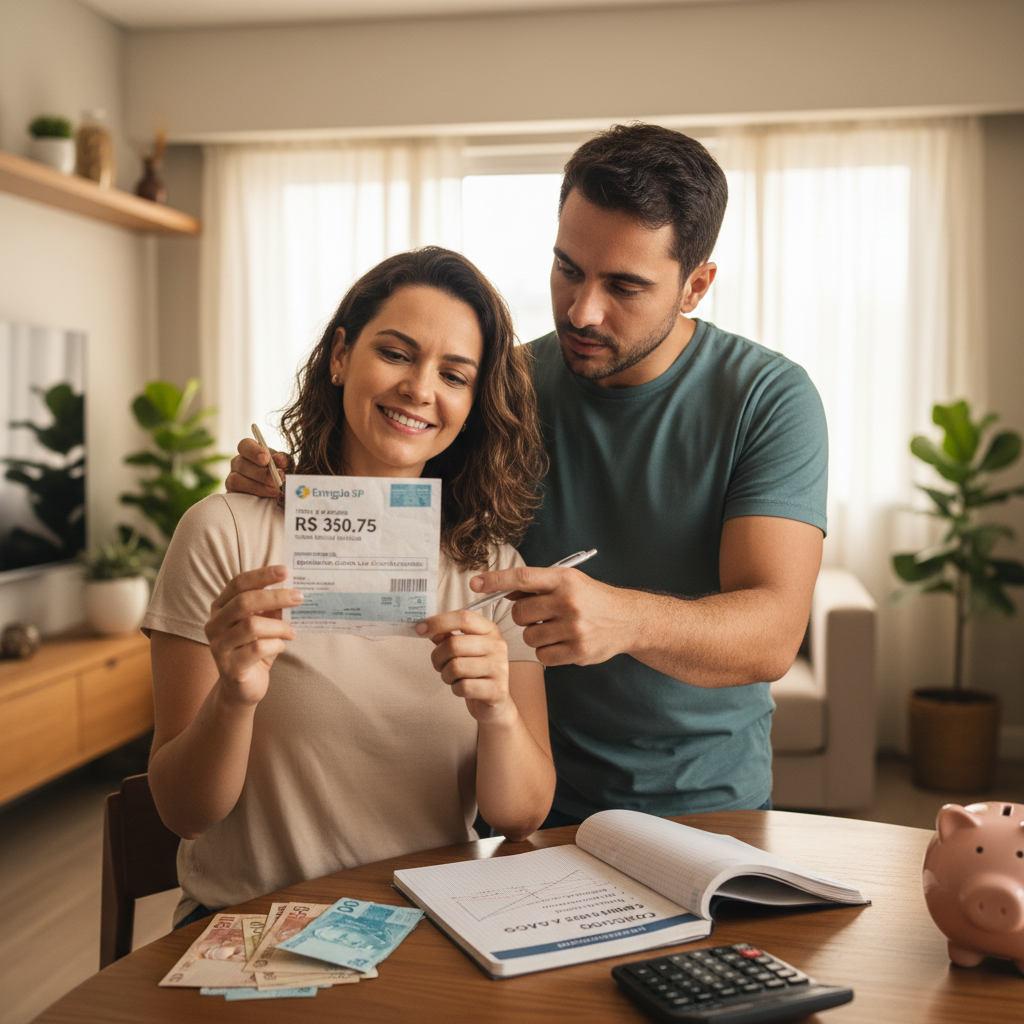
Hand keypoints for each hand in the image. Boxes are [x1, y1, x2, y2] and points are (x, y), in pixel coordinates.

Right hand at [204, 565, 301, 704]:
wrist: (243, 688)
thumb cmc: (255, 650)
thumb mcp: (264, 624)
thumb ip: (272, 608)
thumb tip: (293, 590)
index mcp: (221, 608)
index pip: (238, 583)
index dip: (262, 575)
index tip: (285, 570)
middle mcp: (214, 624)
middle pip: (244, 602)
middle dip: (275, 597)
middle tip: (299, 597)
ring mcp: (218, 646)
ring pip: (252, 626)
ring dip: (279, 626)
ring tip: (292, 632)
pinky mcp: (229, 667)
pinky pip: (257, 649)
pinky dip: (276, 645)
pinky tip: (281, 647)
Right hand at [225, 438, 291, 497]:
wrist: (277, 490)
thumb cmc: (279, 472)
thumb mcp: (284, 463)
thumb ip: (282, 459)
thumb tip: (279, 459)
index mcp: (249, 450)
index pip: (245, 445)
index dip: (254, 451)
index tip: (266, 460)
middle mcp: (238, 462)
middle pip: (241, 463)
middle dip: (261, 473)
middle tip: (279, 480)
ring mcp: (232, 477)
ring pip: (237, 480)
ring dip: (258, 486)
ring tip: (276, 490)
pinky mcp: (233, 492)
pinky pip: (237, 493)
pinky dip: (254, 494)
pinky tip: (268, 496)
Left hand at [416, 610, 513, 724]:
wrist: (494, 700)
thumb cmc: (475, 671)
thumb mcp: (463, 649)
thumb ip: (447, 637)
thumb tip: (427, 628)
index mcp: (489, 630)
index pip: (464, 617)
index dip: (439, 622)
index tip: (420, 629)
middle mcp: (498, 646)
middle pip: (454, 644)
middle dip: (438, 657)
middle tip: (439, 664)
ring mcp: (499, 668)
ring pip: (456, 667)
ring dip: (446, 675)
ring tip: (453, 677)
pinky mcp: (497, 690)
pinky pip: (463, 687)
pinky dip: (456, 689)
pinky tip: (462, 688)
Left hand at [469, 566, 635, 666]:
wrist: (628, 620)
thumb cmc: (592, 599)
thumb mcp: (568, 582)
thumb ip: (536, 587)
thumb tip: (500, 590)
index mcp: (564, 580)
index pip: (523, 578)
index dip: (496, 580)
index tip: (475, 583)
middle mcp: (569, 602)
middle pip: (520, 613)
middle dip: (523, 616)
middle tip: (540, 615)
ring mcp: (574, 628)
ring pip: (529, 637)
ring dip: (535, 635)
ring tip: (555, 629)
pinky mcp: (578, 651)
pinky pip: (542, 655)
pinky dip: (547, 651)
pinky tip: (562, 642)